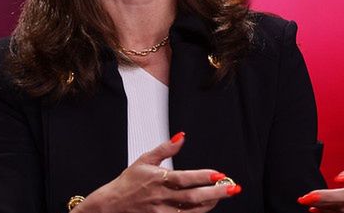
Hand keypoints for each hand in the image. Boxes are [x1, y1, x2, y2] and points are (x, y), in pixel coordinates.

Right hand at [76, 132, 241, 212]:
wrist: (112, 205)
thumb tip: (181, 137)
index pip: (185, 178)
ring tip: (222, 196)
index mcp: (159, 180)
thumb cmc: (128, 182)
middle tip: (232, 188)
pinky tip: (207, 207)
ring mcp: (162, 212)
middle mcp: (162, 197)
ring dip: (209, 204)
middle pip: (193, 197)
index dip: (203, 177)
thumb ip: (165, 149)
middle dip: (215, 193)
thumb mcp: (144, 160)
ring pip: (191, 211)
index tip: (219, 174)